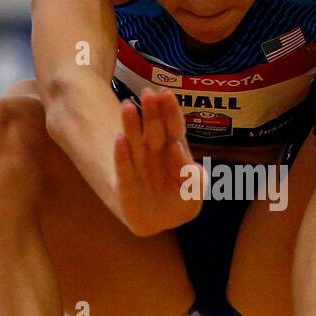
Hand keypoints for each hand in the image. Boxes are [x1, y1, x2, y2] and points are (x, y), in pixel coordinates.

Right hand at [114, 87, 205, 235]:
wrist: (160, 222)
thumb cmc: (181, 200)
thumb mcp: (195, 188)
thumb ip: (192, 172)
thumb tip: (175, 148)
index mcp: (174, 150)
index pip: (174, 127)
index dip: (170, 112)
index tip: (166, 95)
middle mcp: (155, 153)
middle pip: (153, 129)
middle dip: (151, 112)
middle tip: (147, 93)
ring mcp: (139, 165)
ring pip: (135, 142)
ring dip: (132, 125)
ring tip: (128, 106)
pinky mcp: (126, 182)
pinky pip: (124, 167)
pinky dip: (122, 154)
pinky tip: (119, 140)